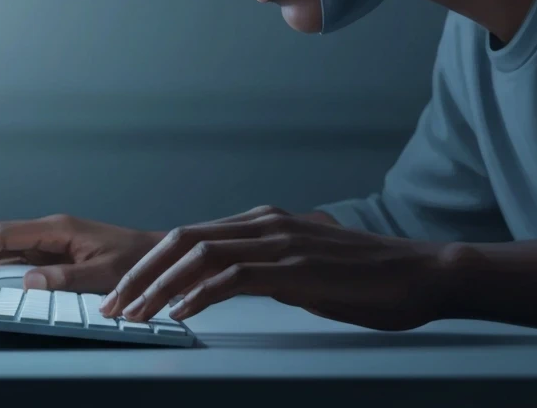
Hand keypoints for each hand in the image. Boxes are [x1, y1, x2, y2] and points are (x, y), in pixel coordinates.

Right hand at [0, 214, 164, 292]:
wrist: (157, 256)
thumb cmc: (136, 263)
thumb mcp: (104, 275)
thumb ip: (66, 278)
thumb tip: (27, 280)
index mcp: (58, 227)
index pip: (4, 233)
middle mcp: (49, 228)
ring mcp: (49, 238)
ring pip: (1, 243)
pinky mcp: (52, 250)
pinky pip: (14, 254)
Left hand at [98, 204, 450, 330]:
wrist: (422, 274)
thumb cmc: (369, 278)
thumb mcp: (305, 270)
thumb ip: (269, 270)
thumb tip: (237, 285)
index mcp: (262, 222)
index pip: (189, 237)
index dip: (151, 265)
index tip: (125, 293)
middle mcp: (264, 224)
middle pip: (182, 241)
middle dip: (141, 275)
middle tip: (114, 306)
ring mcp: (279, 242)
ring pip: (200, 255)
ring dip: (161, 286)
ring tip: (137, 315)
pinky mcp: (296, 268)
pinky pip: (235, 277)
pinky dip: (201, 295)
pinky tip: (182, 314)